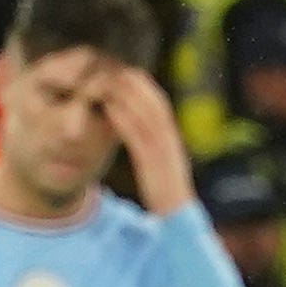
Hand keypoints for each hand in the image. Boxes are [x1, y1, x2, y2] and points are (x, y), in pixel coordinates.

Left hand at [104, 69, 194, 215]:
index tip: (127, 73)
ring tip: (107, 81)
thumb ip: (152, 149)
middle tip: (114, 68)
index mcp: (172, 141)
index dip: (143, 86)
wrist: (179, 218)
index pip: (160, 104)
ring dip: (126, 96)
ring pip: (145, 115)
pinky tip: (108, 109)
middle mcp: (170, 142)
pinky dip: (123, 120)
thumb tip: (140, 135)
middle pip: (153, 102)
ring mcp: (163, 152)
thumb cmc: (167, 196)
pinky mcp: (153, 165)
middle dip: (134, 84)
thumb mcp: (162, 167)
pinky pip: (137, 137)